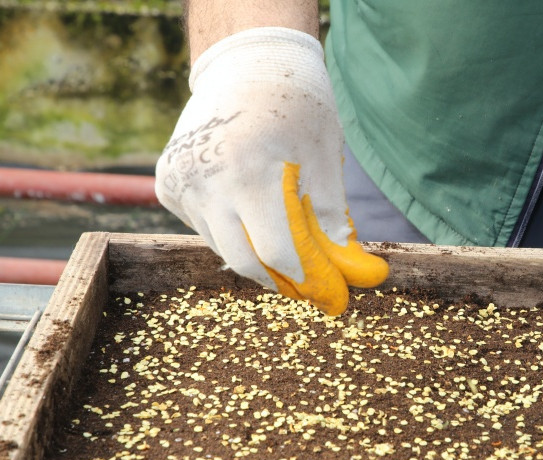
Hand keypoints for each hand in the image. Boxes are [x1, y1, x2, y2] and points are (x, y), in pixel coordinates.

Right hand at [155, 27, 387, 315]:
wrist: (246, 63)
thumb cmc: (297, 107)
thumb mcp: (326, 159)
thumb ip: (335, 221)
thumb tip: (358, 274)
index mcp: (251, 171)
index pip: (279, 252)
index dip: (311, 280)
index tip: (335, 297)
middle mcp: (206, 181)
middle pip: (245, 261)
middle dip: (283, 280)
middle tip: (314, 285)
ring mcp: (180, 183)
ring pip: (223, 248)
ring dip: (259, 255)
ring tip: (290, 245)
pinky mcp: (168, 184)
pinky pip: (205, 228)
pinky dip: (233, 232)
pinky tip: (252, 211)